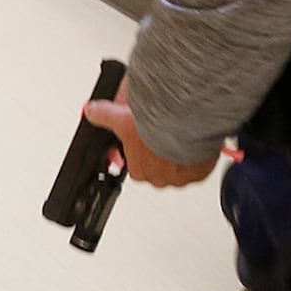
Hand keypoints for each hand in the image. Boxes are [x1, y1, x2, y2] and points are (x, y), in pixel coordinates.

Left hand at [82, 93, 219, 187]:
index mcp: (138, 171)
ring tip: (181, 135)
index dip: (141, 149)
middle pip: (158, 167)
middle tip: (164, 133)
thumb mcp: (121, 117)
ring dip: (180, 155)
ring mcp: (180, 178)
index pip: (137, 163)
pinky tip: (194, 141)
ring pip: (179, 168)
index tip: (147, 138)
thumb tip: (91, 111)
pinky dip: (198, 156)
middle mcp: (159, 179)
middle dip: (161, 152)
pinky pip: (199, 167)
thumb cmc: (153, 126)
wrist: (182, 124)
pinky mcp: (199, 174)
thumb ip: (103, 115)